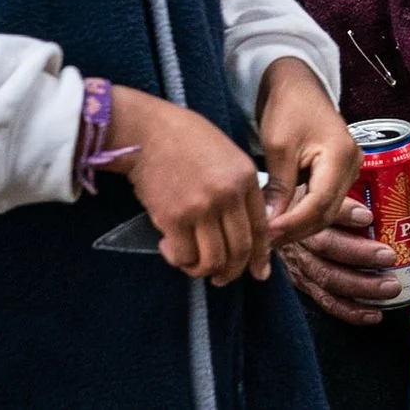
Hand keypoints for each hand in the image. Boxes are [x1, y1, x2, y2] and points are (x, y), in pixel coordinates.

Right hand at [107, 86, 269, 285]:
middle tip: (221, 279)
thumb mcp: (227, 156)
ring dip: (203, 270)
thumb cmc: (186, 141)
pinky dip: (178, 259)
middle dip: (232, 272)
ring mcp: (202, 208)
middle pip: (239, 249)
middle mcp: (228, 195)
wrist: (148, 131)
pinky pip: (184, 255)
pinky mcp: (173, 217)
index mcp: (246, 178)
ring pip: (213, 259)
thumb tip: (242, 226)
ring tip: (192, 265)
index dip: (260, 256)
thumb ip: (239, 189)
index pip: (261, 227)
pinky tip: (169, 247)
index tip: (258, 273)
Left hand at [255, 57, 358, 245]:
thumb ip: (278, 187)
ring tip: (267, 235)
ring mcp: (349, 170)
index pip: (320, 203)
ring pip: (326, 212)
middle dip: (295, 230)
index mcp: (341, 156)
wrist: (297, 84)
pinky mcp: (338, 173)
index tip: (264, 235)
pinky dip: (302, 215)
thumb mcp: (278, 146)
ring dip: (298, 226)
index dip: (292, 224)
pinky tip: (280, 221)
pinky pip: (323, 202)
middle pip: (326, 213)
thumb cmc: (288, 107)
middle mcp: (353, 166)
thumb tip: (267, 226)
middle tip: (262, 242)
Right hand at [275, 194, 400, 325]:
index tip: (368, 216)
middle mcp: (299, 237)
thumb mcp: (318, 181)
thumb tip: (387, 185)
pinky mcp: (300, 282)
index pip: (322, 209)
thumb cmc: (308, 194)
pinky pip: (325, 300)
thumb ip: (343, 184)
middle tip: (389, 256)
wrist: (272, 216)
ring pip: (327, 277)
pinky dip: (349, 310)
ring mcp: (298, 263)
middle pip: (327, 246)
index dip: (345, 213)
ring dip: (361, 285)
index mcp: (304, 206)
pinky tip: (373, 314)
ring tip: (390, 287)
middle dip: (360, 254)